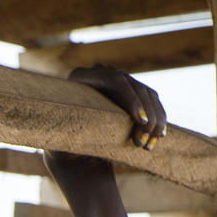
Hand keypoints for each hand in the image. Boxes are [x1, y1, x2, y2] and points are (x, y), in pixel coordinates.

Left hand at [43, 66, 165, 191]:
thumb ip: (64, 130)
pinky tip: (159, 135)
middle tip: (144, 139)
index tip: (139, 120)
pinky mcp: (130, 93)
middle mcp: (101, 74)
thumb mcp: (57, 135)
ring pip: (147, 94)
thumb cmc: (57, 142)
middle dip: (146, 113)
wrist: (62, 141)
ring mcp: (117, 82)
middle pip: (134, 86)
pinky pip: (151, 102)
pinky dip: (158, 118)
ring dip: (154, 118)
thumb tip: (72, 130)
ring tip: (153, 142)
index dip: (130, 99)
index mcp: (80, 77)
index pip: (113, 80)